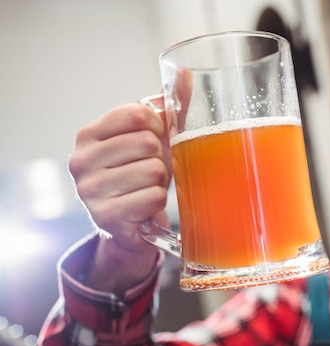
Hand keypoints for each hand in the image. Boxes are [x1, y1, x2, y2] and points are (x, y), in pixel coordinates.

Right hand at [69, 102, 170, 291]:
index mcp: (88, 135)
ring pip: (154, 171)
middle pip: (148, 142)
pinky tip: (145, 205)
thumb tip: (185, 72)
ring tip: (147, 188)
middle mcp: (80, 161)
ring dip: (160, 182)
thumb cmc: (142, 174)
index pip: (137, 113)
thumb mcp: (153, 139)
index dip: (158, 126)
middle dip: (160, 157)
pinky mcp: (105, 216)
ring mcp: (89, 190)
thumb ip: (168, 107)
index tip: (154, 140)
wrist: (132, 226)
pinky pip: (154, 197)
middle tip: (151, 171)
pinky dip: (158, 201)